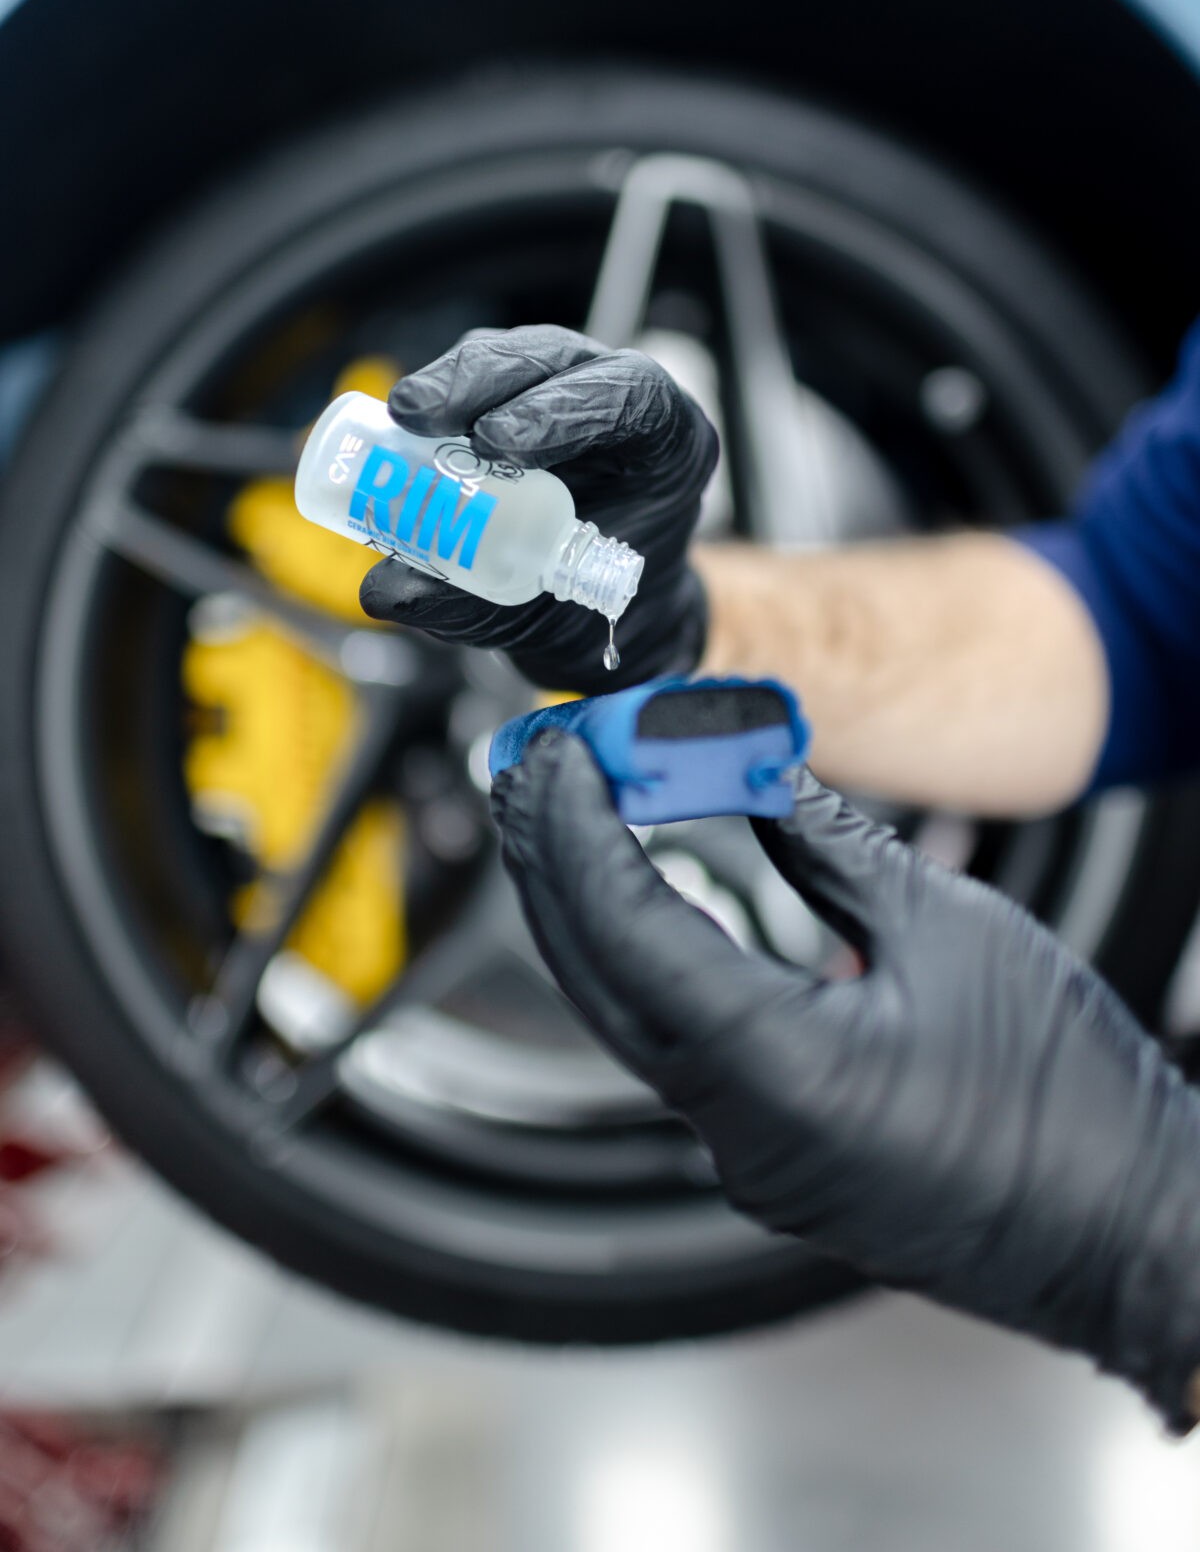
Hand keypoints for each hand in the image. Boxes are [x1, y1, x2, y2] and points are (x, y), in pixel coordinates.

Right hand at [358, 325, 718, 692]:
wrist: (589, 606)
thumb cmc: (587, 604)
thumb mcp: (543, 616)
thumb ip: (471, 605)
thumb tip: (385, 589)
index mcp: (669, 446)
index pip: (632, 397)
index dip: (563, 408)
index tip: (494, 443)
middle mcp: (626, 400)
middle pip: (560, 359)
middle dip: (484, 380)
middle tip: (420, 417)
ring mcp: (574, 386)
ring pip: (517, 356)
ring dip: (455, 380)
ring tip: (405, 416)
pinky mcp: (527, 390)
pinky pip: (485, 375)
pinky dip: (443, 394)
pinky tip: (407, 420)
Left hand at [491, 731, 1199, 1428]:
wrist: (1137, 1237)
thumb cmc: (1069, 1100)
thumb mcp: (947, 930)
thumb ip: (830, 848)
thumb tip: (756, 774)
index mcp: (776, 1073)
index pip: (626, 931)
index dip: (577, 830)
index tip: (560, 752)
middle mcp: (739, 1131)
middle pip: (600, 978)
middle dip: (554, 863)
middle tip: (533, 766)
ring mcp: (752, 1158)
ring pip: (630, 1017)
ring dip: (594, 913)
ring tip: (572, 815)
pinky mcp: (776, 1161)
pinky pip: (681, 1052)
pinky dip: (651, 964)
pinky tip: (647, 901)